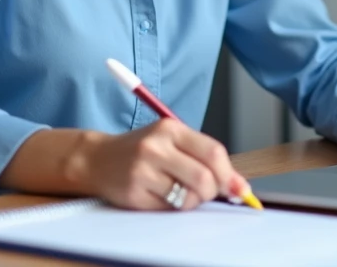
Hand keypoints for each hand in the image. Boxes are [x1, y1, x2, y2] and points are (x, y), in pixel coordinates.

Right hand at [74, 119, 253, 210]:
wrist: (98, 159)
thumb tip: (238, 185)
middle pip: (204, 177)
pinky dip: (173, 207)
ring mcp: (143, 170)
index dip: (230, 174)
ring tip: (182, 193)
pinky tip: (162, 196)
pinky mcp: (134, 193)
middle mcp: (156, 146)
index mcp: (170, 128)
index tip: (238, 188)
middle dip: (212, 191)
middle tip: (207, 192)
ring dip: (193, 201)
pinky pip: (168, 209)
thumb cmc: (142, 150)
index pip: (213, 151)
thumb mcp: (172, 141)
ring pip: (188, 197)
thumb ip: (204, 157)